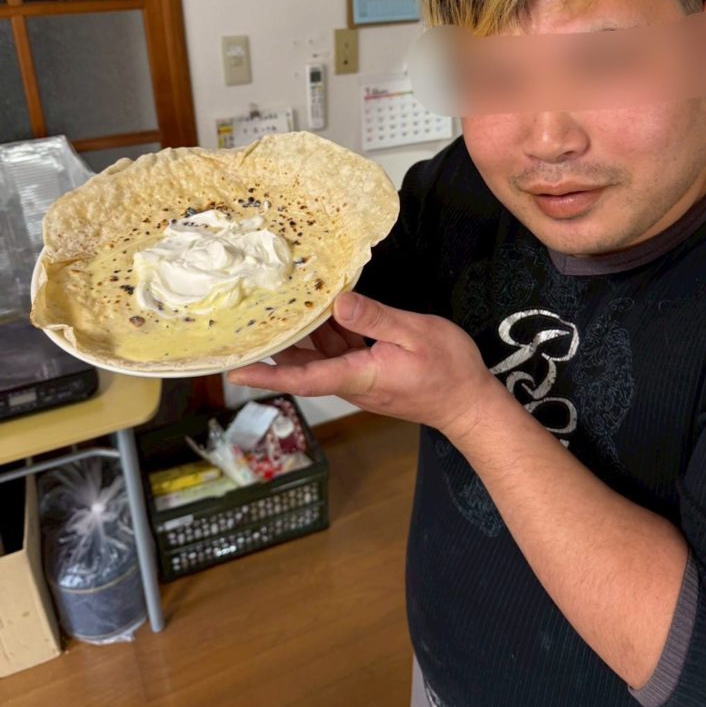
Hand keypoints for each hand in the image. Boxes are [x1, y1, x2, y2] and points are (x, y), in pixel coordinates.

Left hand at [228, 292, 500, 442]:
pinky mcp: (371, 374)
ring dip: (299, 339)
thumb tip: (337, 303)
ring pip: (320, 359)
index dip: (268, 376)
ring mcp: (361, 379)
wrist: (469, 404)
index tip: (235, 373)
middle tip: (243, 328)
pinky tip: (321, 313)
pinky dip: (325, 336)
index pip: (303, 378)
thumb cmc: (447, 369)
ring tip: (273, 312)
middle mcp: (352, 382)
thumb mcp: (415, 334)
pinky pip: (339, 355)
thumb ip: (375, 318)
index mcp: (359, 374)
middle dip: (272, 352)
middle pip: (303, 368)